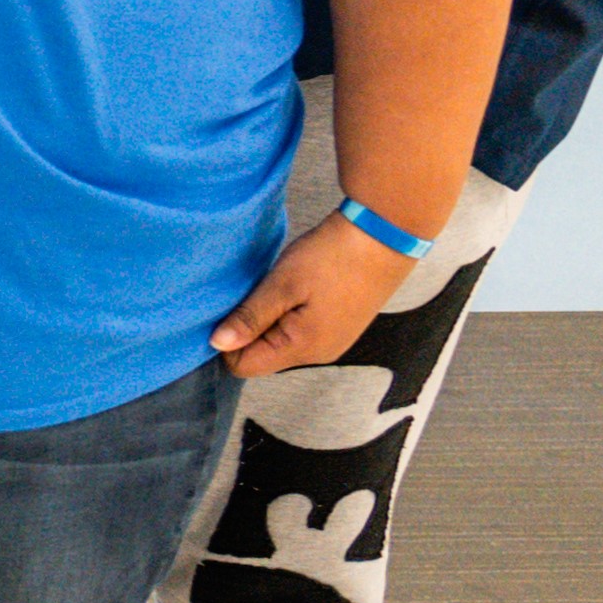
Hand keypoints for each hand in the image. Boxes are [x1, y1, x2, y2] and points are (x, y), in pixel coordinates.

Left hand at [214, 213, 416, 379]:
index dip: (228, 340)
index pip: (244, 365)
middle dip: (248, 328)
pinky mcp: (338, 326)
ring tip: (277, 287)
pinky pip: (298, 330)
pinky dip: (287, 312)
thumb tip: (217, 344)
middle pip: (261, 355)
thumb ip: (250, 317)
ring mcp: (331, 341)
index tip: (230, 307)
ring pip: (279, 341)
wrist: (385, 237)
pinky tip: (293, 287)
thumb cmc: (333, 258)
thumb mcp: (283, 284)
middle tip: (256, 291)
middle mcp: (319, 354)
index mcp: (303, 349)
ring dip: (268, 317)